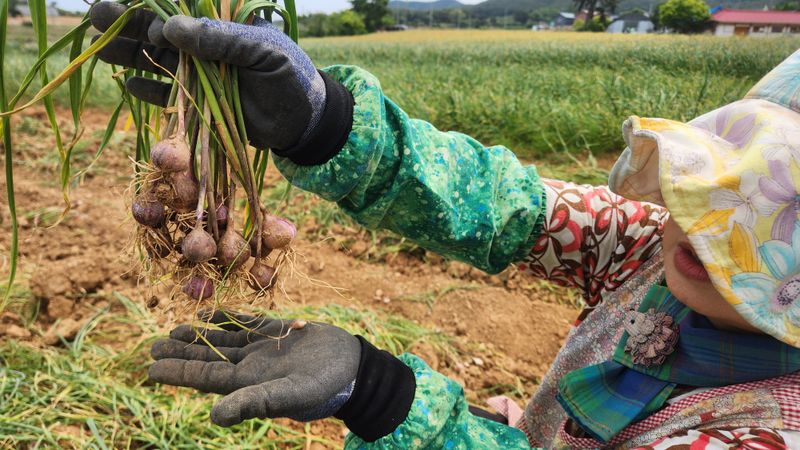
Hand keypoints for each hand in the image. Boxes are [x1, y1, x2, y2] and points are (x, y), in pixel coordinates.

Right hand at [89, 2, 326, 150]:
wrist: (304, 120)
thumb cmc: (291, 77)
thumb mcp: (263, 52)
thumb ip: (221, 40)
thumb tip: (170, 26)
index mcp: (220, 27)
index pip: (179, 11)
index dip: (152, 10)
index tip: (138, 16)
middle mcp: (204, 48)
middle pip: (157, 32)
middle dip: (126, 25)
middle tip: (96, 16)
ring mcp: (198, 75)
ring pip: (155, 61)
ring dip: (128, 55)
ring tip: (100, 50)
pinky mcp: (198, 104)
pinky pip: (166, 94)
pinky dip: (148, 90)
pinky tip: (129, 83)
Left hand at [149, 311, 360, 425]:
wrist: (354, 367)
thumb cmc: (323, 386)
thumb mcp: (289, 396)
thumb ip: (253, 403)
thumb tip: (214, 417)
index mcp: (248, 383)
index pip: (204, 378)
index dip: (177, 372)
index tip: (150, 369)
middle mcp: (250, 365)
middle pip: (208, 358)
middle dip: (181, 353)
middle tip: (152, 346)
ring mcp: (263, 347)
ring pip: (223, 339)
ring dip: (199, 335)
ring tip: (174, 330)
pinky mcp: (278, 331)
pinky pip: (247, 322)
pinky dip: (228, 317)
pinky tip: (210, 312)